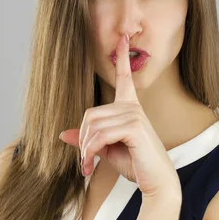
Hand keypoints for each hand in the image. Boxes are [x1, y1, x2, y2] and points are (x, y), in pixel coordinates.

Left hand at [58, 33, 180, 198]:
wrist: (156, 182)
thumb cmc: (135, 164)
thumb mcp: (106, 150)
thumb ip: (88, 139)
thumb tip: (62, 134)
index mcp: (129, 107)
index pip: (124, 77)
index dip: (122, 57)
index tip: (123, 37)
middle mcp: (132, 107)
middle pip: (89, 114)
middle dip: (82, 140)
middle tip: (84, 161)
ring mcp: (134, 114)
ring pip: (92, 126)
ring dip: (84, 151)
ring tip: (87, 167)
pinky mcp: (133, 126)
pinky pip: (99, 136)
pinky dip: (89, 153)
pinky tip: (91, 167)